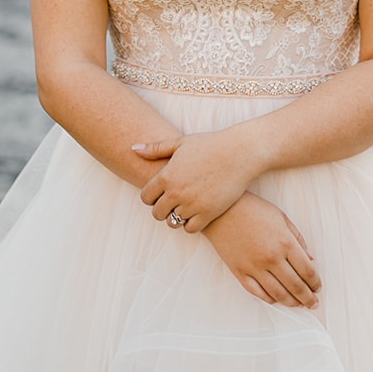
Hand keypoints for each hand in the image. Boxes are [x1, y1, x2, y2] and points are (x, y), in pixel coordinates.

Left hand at [133, 129, 260, 232]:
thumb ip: (155, 149)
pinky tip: (196, 213)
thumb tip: (133, 149)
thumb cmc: (209, 144)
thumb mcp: (180, 142)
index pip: (146, 197)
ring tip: (185, 206)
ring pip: (173, 222)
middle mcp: (176, 192)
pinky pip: (190, 229)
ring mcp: (192, 204)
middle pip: (157, 213)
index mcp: (166, 176)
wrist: (239, 153)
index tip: (159, 193)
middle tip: (172, 202)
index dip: (151, 197)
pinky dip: (191, 224)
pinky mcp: (208, 213)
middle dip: (162, 208)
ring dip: (176, 216)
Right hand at [203, 192, 321, 308]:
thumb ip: (298, 239)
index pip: (307, 271)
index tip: (317, 288)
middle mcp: (272, 258)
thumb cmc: (253, 209)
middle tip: (313, 303)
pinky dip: (270, 299)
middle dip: (307, 298)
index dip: (315, 282)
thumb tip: (311, 259)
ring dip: (292, 302)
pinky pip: (258, 292)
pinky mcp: (240, 272)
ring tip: (299, 305)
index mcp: (285, 242)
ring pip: (278, 293)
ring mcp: (255, 267)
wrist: (221, 210)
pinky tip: (277, 300)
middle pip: (295, 286)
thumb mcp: (281, 217)